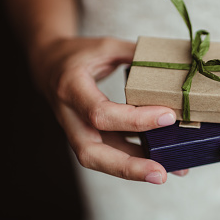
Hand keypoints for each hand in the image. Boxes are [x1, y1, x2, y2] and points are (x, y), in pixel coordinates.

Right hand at [29, 36, 177, 183]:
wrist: (48, 65)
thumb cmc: (77, 55)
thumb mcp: (105, 46)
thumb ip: (135, 55)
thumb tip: (171, 64)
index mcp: (71, 89)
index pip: (101, 113)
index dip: (134, 119)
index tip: (168, 116)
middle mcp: (70, 117)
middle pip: (92, 154)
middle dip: (128, 167)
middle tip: (161, 173)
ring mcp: (77, 131)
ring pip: (101, 160)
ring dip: (135, 170)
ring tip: (171, 171)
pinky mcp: (89, 137)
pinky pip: (111, 153)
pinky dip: (136, 160)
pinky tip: (163, 161)